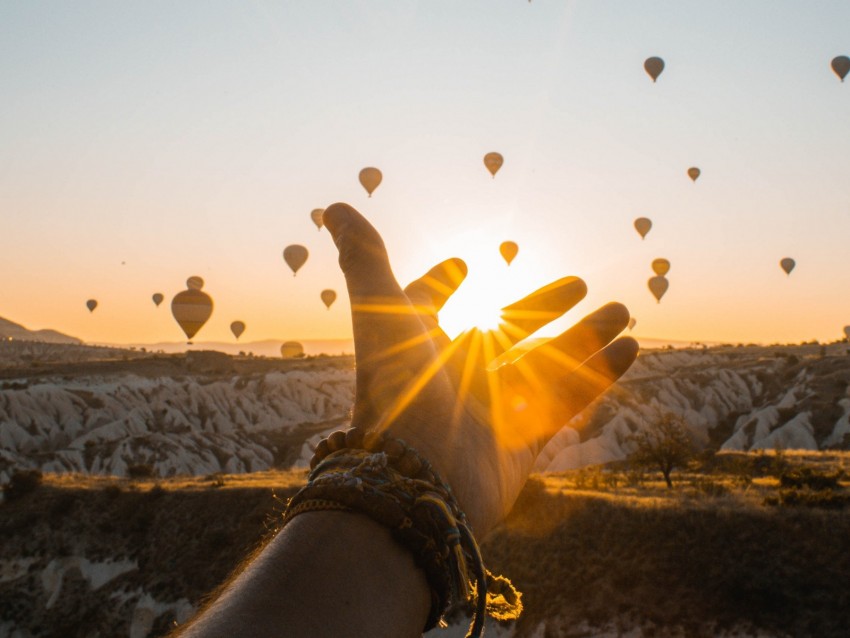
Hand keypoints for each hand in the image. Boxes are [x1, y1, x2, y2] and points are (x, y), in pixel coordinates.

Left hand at [324, 203, 637, 534]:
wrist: (418, 484)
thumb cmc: (397, 392)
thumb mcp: (383, 314)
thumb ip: (365, 260)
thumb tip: (334, 205)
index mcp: (418, 348)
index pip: (426, 309)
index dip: (438, 286)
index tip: (460, 265)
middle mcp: (453, 380)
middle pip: (504, 335)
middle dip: (541, 308)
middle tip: (578, 282)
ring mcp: (489, 413)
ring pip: (544, 367)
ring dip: (584, 339)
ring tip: (621, 310)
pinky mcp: (521, 445)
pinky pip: (564, 404)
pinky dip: (597, 376)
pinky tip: (630, 347)